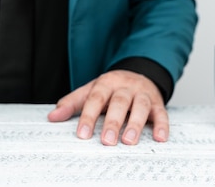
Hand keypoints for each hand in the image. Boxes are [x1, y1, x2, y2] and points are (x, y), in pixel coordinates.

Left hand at [47, 70, 167, 144]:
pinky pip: (162, 113)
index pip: (96, 98)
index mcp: (106, 83)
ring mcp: (143, 94)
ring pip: (140, 107)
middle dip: (113, 122)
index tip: (82, 134)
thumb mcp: (90, 90)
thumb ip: (72, 103)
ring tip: (128, 141)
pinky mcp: (158, 103)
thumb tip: (52, 116)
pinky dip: (162, 125)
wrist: (138, 73)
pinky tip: (160, 138)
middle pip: (119, 102)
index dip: (88, 116)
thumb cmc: (111, 88)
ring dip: (135, 124)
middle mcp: (125, 87)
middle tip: (106, 141)